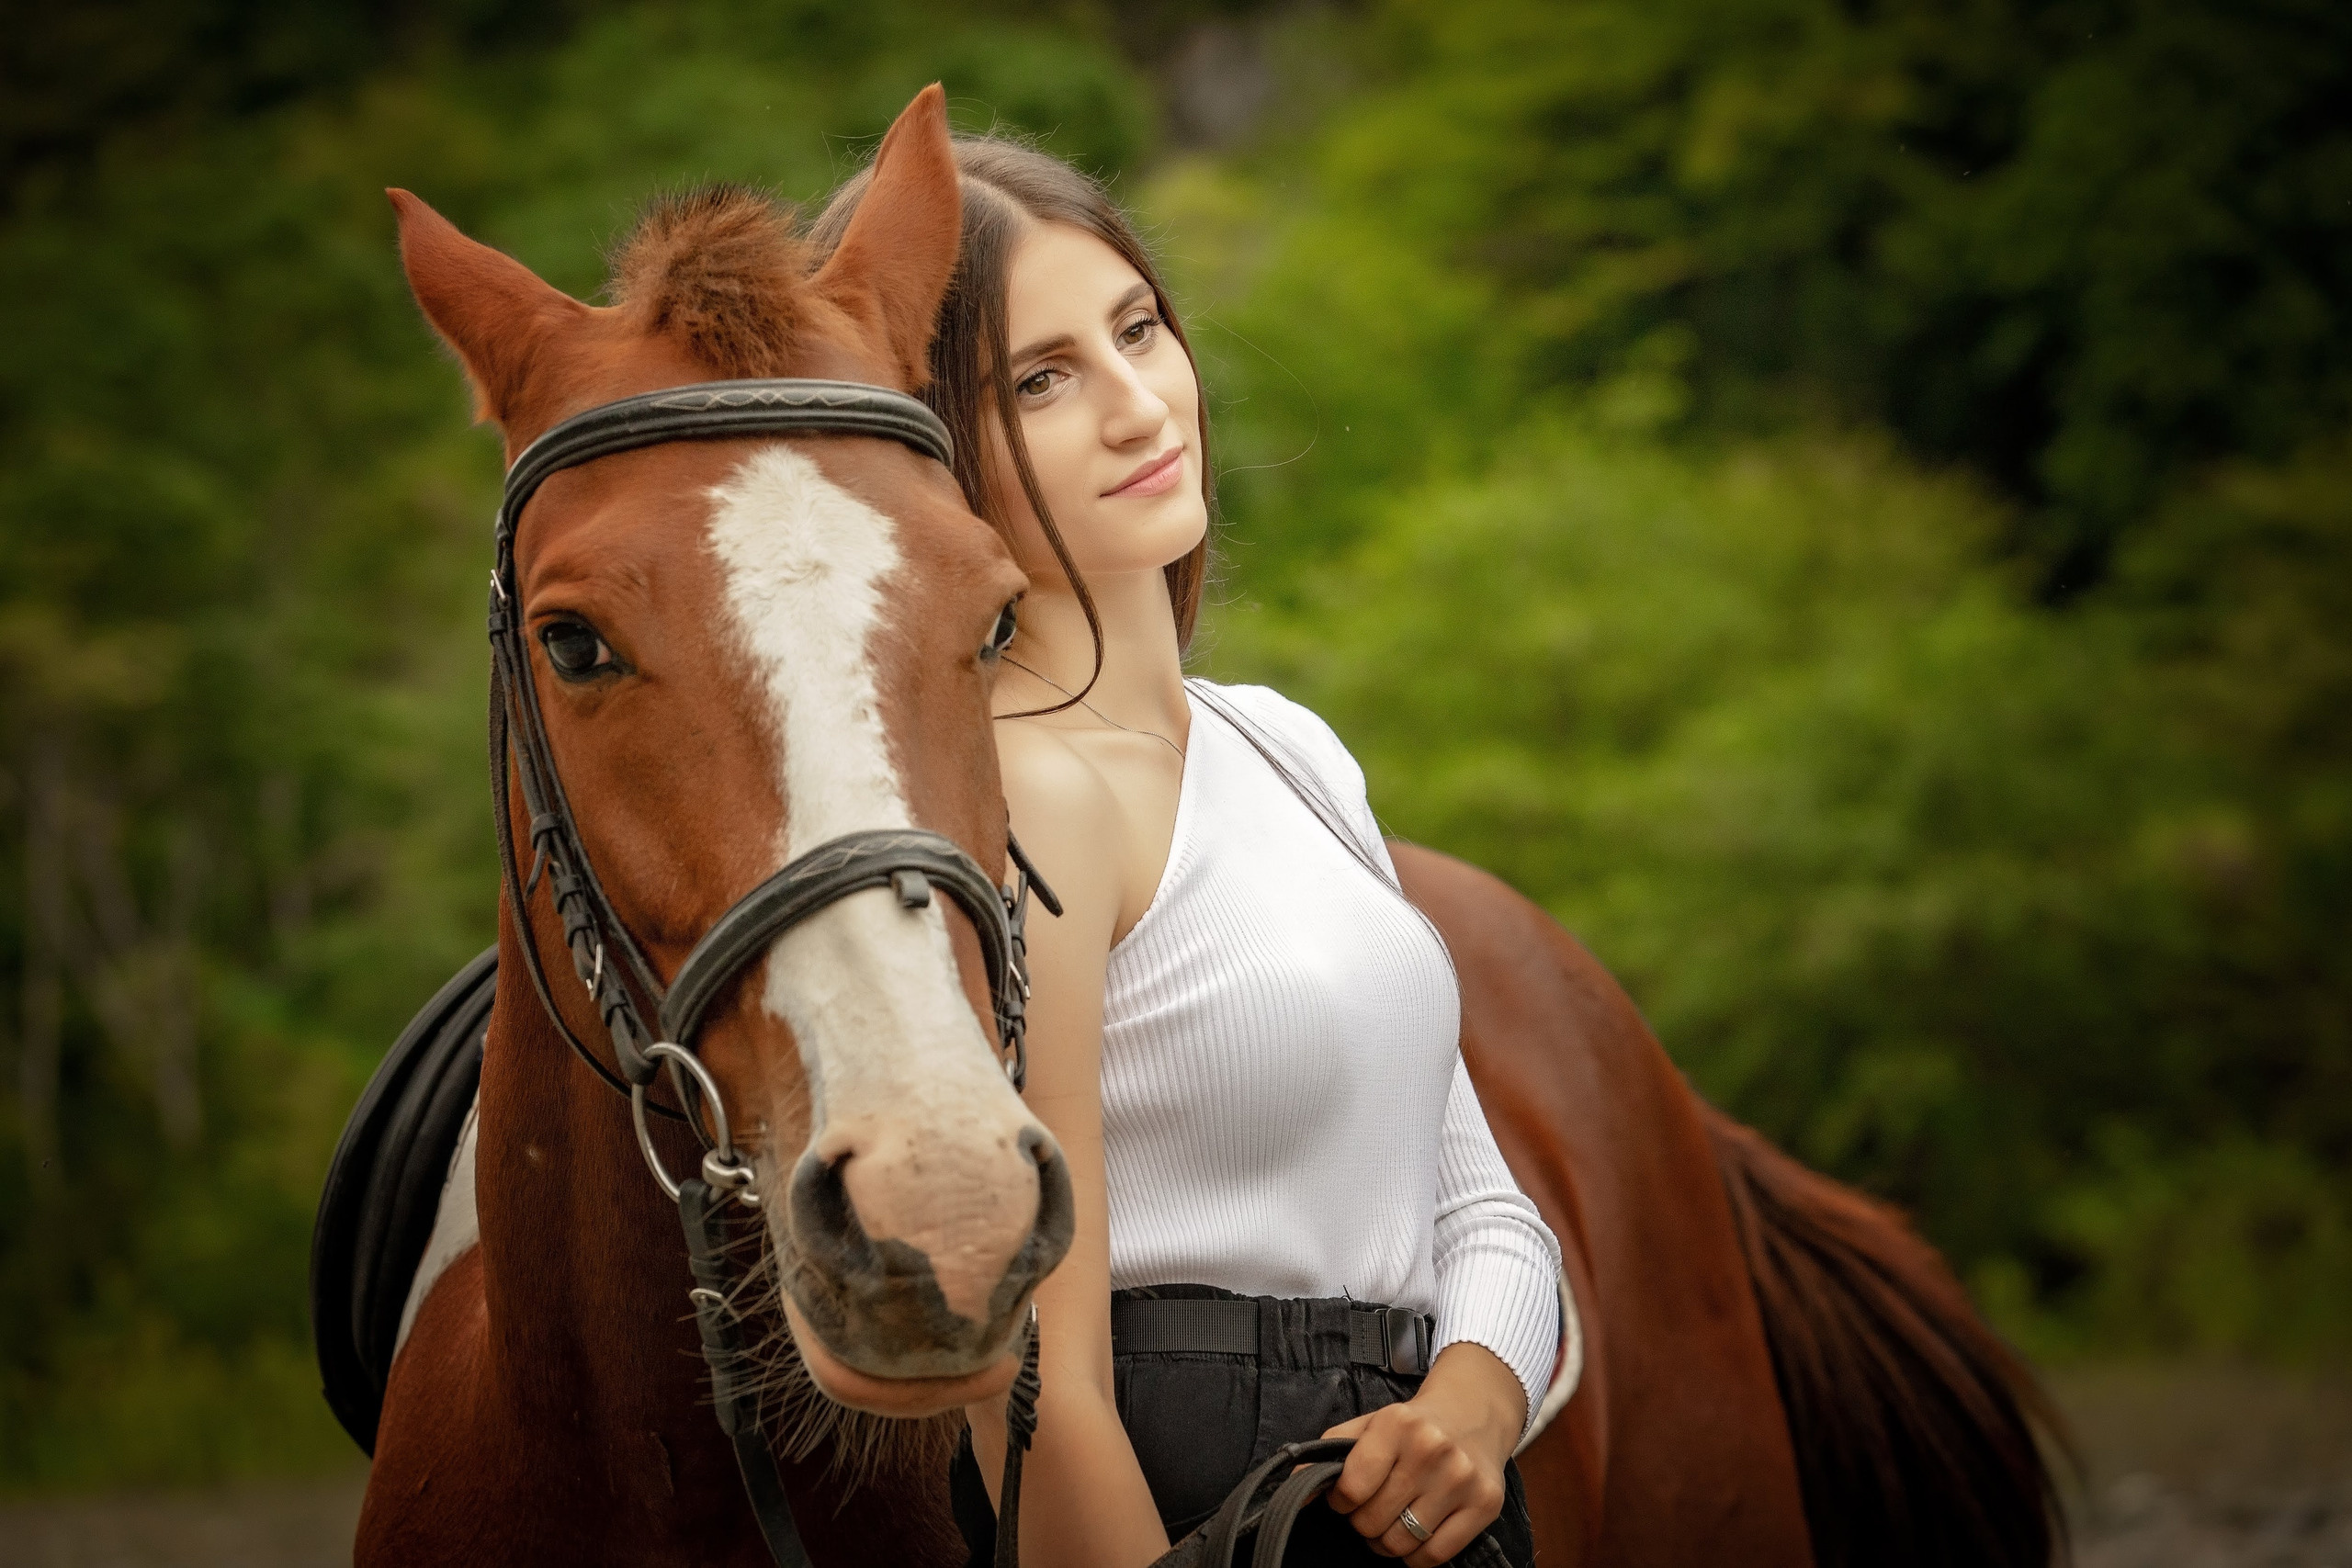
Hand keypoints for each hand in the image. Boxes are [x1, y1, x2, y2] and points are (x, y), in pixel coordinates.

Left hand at [1320, 1342, 1523, 1564]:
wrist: (1474, 1413)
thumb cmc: (1413, 1425)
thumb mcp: (1369, 1424)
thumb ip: (1328, 1452)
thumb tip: (1294, 1485)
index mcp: (1397, 1425)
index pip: (1352, 1487)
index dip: (1341, 1501)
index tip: (1347, 1497)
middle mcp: (1432, 1450)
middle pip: (1374, 1521)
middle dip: (1364, 1522)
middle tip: (1371, 1509)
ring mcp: (1461, 1479)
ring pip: (1402, 1543)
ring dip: (1387, 1541)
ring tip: (1392, 1520)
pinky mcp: (1485, 1504)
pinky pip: (1435, 1556)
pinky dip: (1416, 1556)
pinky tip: (1415, 1532)